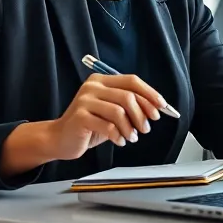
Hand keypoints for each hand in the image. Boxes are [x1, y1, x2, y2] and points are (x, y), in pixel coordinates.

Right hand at [44, 74, 167, 160]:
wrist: (60, 139)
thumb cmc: (89, 126)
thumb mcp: (111, 112)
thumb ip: (129, 106)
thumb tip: (157, 108)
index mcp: (101, 80)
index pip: (132, 81)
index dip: (150, 94)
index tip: (162, 107)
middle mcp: (92, 87)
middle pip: (128, 96)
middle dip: (142, 114)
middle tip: (145, 129)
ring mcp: (84, 101)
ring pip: (119, 111)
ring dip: (131, 128)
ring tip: (132, 137)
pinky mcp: (80, 117)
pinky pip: (108, 126)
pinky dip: (119, 136)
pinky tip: (120, 141)